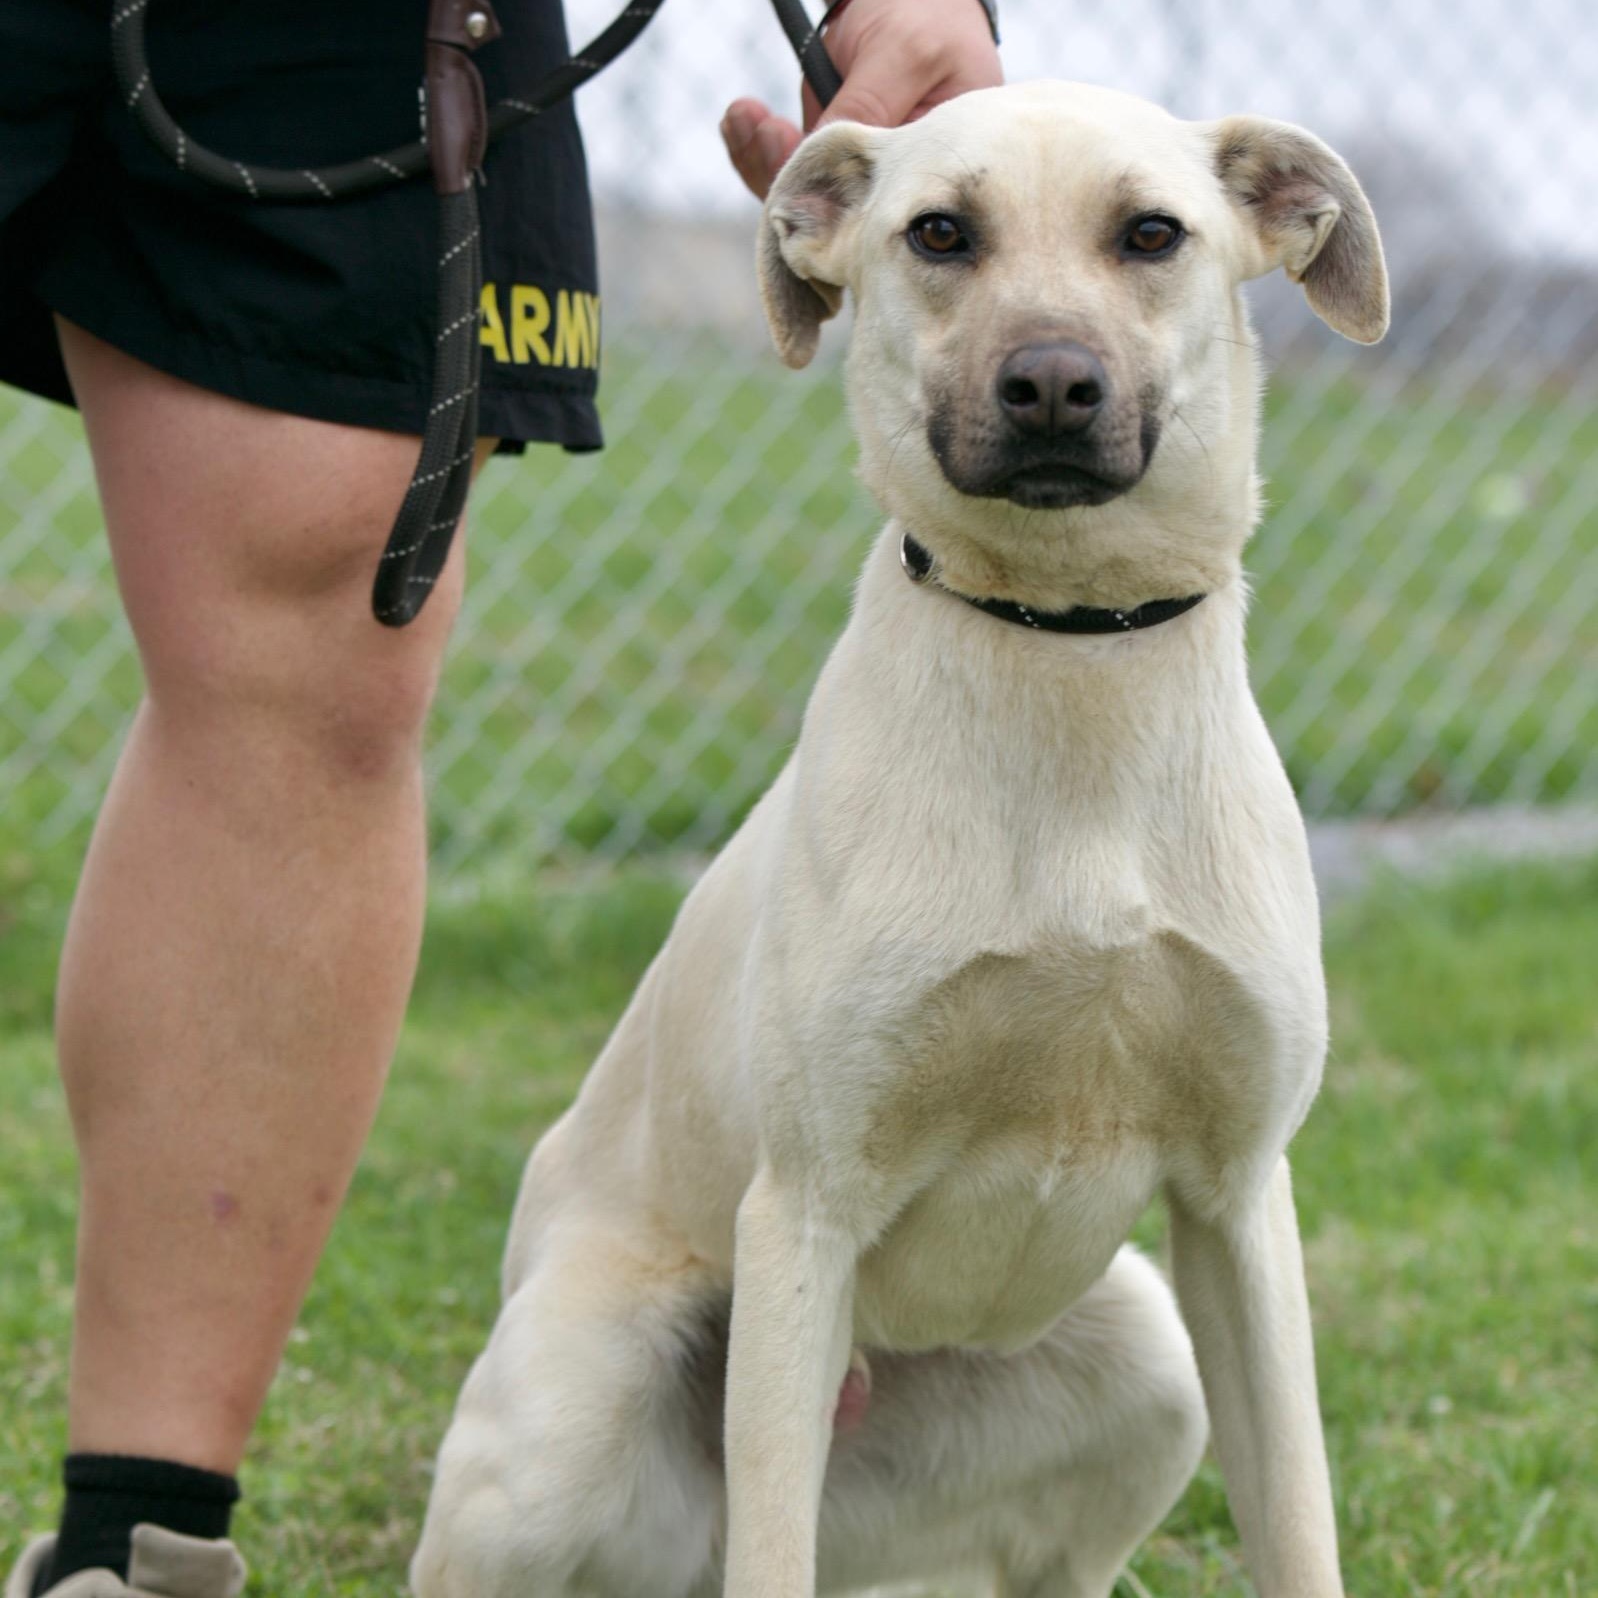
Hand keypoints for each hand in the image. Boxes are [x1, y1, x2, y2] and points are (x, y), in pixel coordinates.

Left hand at [721, 0, 1002, 199]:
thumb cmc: (925, 14)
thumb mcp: (903, 54)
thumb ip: (867, 108)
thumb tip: (826, 173)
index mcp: (940, 166)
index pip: (888, 209)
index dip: (839, 205)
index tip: (795, 168)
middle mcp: (901, 180)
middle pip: (841, 216)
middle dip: (789, 178)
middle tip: (761, 132)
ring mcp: (862, 171)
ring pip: (808, 196)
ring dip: (763, 160)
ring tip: (744, 118)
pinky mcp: (830, 155)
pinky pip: (789, 170)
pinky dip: (756, 149)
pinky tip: (740, 119)